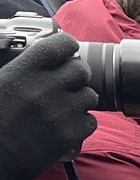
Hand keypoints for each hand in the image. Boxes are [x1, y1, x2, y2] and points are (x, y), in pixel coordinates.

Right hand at [0, 31, 97, 179]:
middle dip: (77, 75)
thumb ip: (20, 69)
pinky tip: (65, 126)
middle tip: (66, 84)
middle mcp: (45, 88)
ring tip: (63, 108)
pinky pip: (90, 121)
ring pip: (89, 95)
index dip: (67, 46)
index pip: (61, 45)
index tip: (67, 51)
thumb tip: (40, 60)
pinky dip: (81, 124)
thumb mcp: (0, 83)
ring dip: (80, 100)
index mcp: (23, 71)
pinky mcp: (69, 134)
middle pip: (81, 70)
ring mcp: (60, 111)